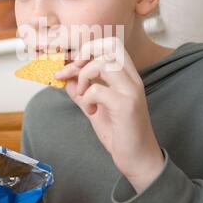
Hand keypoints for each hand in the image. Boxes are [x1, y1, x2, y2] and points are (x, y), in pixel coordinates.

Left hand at [54, 37, 164, 193]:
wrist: (138, 159)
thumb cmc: (120, 133)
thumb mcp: (95, 108)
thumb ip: (82, 92)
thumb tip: (64, 79)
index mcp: (127, 77)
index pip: (112, 44)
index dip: (89, 48)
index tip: (72, 65)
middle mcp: (132, 79)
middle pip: (109, 45)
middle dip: (83, 55)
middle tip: (71, 73)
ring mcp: (131, 91)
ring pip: (103, 63)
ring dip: (84, 77)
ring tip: (83, 95)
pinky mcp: (126, 106)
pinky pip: (98, 90)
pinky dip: (86, 98)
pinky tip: (90, 112)